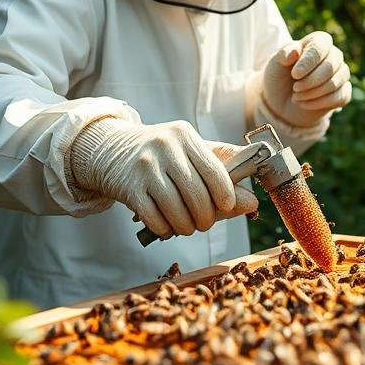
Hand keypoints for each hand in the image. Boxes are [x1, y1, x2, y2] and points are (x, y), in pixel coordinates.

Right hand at [72, 119, 257, 237]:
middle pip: (197, 195)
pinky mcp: (128, 187)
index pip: (216, 172)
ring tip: (187, 226)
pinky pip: (154, 218)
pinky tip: (166, 225)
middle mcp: (165, 147)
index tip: (226, 206)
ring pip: (176, 210)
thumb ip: (223, 175)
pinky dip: (164, 229)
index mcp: (186, 135)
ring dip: (186, 227)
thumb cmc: (163, 155)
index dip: (226, 196)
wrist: (112, 150)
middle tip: (204, 223)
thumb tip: (252, 202)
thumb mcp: (191, 153)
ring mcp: (145, 166)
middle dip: (206, 218)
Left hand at [261, 31, 351, 127]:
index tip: (295, 74)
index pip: (321, 47)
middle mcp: (334, 55)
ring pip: (335, 83)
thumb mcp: (275, 63)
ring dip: (313, 93)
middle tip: (295, 88)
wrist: (281, 100)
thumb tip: (295, 50)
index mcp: (319, 42)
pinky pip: (340, 98)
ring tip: (296, 96)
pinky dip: (319, 103)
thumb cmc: (280, 76)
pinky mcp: (343, 93)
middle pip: (331, 66)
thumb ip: (283, 54)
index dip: (309, 61)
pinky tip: (304, 104)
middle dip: (311, 81)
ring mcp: (341, 74)